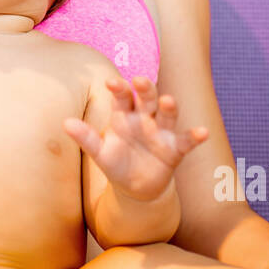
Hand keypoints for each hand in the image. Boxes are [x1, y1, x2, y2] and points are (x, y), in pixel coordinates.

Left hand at [63, 76, 207, 201]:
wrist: (136, 188)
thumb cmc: (116, 163)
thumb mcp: (100, 153)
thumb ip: (86, 138)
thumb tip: (65, 123)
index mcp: (124, 116)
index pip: (122, 98)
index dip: (119, 89)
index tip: (111, 82)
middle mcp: (145, 119)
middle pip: (147, 99)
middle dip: (146, 89)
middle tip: (140, 80)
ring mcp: (161, 132)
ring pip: (167, 115)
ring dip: (169, 107)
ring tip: (168, 101)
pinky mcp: (175, 149)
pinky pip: (186, 141)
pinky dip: (195, 136)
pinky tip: (203, 132)